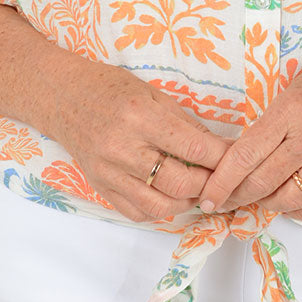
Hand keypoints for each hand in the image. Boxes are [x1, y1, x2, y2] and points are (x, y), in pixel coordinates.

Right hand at [56, 59, 231, 222]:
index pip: (193, 147)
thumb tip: (221, 147)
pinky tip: (171, 196)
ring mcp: (109, 172)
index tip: (238, 159)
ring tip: (199, 190)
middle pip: (180, 183)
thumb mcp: (153, 93)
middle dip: (209, 184)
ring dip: (188, 203)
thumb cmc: (109, 88)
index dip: (221, 158)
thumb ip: (186, 123)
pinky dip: (161, 211)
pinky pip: (138, 213)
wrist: (62, 96)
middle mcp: (122, 148)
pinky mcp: (100, 187)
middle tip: (221, 178)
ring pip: (161, 207)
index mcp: (140, 116)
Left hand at [195, 45, 301, 218]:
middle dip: (236, 197)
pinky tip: (288, 203)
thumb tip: (244, 156)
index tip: (206, 196)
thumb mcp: (297, 88)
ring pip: (287, 199)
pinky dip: (297, 210)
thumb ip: (273, 122)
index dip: (220, 181)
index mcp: (291, 110)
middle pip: (261, 182)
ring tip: (257, 199)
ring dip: (266, 204)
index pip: (244, 155)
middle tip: (223, 202)